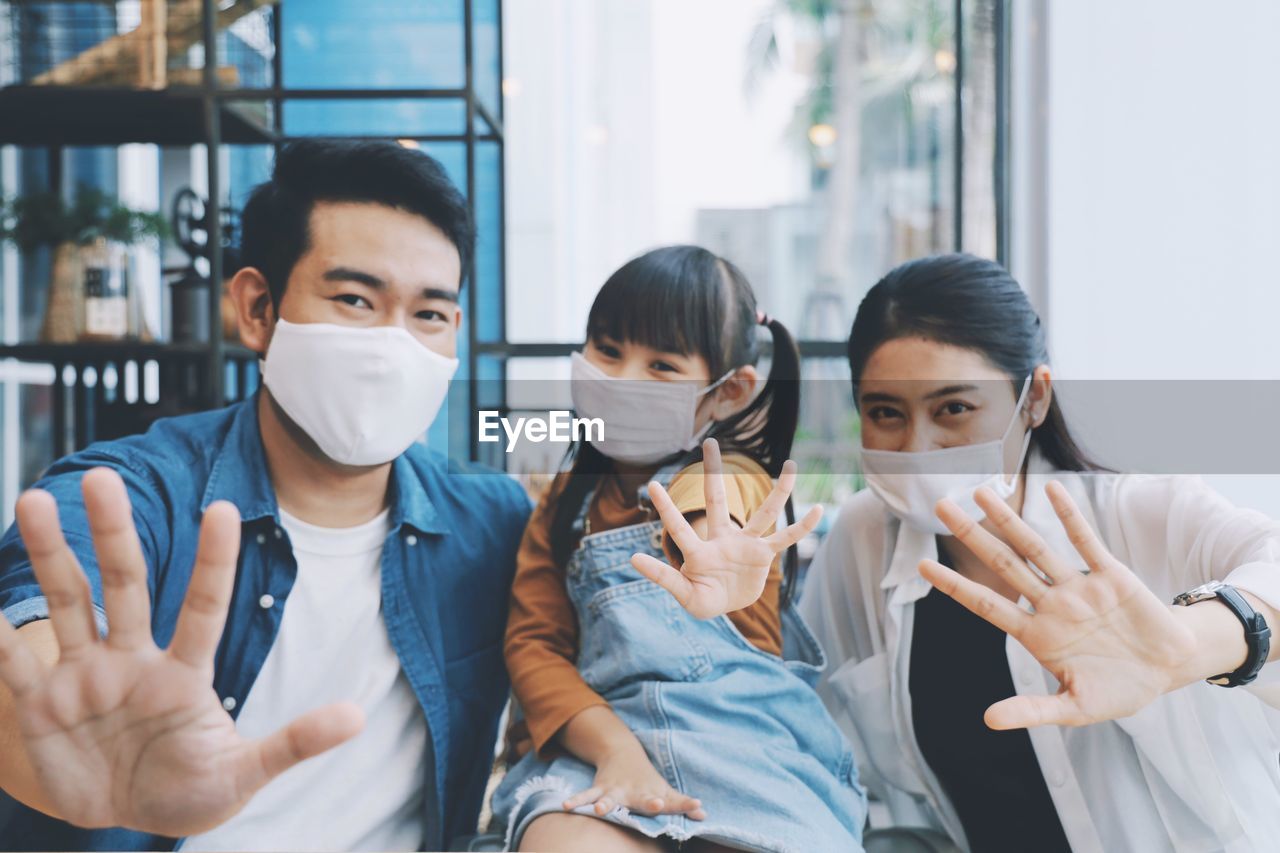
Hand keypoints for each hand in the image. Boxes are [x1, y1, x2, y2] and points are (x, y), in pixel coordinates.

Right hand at [0, 468, 363, 834]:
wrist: (126, 819)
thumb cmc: (190, 788)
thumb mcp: (243, 773)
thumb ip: (293, 744)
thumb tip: (358, 718)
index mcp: (184, 672)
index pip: (202, 606)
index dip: (211, 561)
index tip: (223, 507)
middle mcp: (131, 660)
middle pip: (124, 584)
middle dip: (113, 533)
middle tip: (102, 477)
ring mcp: (83, 677)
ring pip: (67, 603)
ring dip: (50, 554)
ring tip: (33, 498)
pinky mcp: (40, 706)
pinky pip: (14, 665)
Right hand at [562, 743, 704, 819]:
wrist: (623, 752)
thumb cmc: (647, 780)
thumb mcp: (665, 791)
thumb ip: (681, 804)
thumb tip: (704, 815)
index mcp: (654, 795)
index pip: (672, 801)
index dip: (684, 805)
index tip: (696, 806)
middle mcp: (636, 792)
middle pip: (643, 800)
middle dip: (649, 804)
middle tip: (655, 806)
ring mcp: (616, 790)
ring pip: (610, 798)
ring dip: (606, 804)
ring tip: (601, 810)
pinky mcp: (600, 789)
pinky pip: (586, 796)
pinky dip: (577, 801)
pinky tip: (566, 807)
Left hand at [630, 439, 821, 618]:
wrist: (725, 606)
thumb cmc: (702, 598)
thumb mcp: (683, 594)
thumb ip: (663, 577)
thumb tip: (632, 559)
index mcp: (699, 552)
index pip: (679, 526)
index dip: (666, 508)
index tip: (651, 485)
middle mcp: (722, 540)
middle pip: (717, 501)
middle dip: (714, 473)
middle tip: (709, 442)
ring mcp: (745, 545)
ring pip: (764, 514)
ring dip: (778, 491)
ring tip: (792, 464)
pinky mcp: (763, 555)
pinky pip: (785, 538)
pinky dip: (801, 527)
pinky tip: (817, 510)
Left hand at [919, 482, 1196, 729]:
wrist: (1170, 671)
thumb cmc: (1119, 690)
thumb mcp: (1074, 707)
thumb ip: (1032, 710)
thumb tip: (988, 721)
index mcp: (1036, 634)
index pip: (985, 604)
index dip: (955, 586)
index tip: (922, 567)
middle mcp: (1050, 604)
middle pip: (1002, 564)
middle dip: (972, 536)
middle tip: (941, 506)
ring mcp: (1078, 587)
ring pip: (1035, 547)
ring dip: (1008, 519)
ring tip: (981, 491)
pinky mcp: (1110, 575)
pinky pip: (1085, 541)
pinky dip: (1069, 515)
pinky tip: (1051, 489)